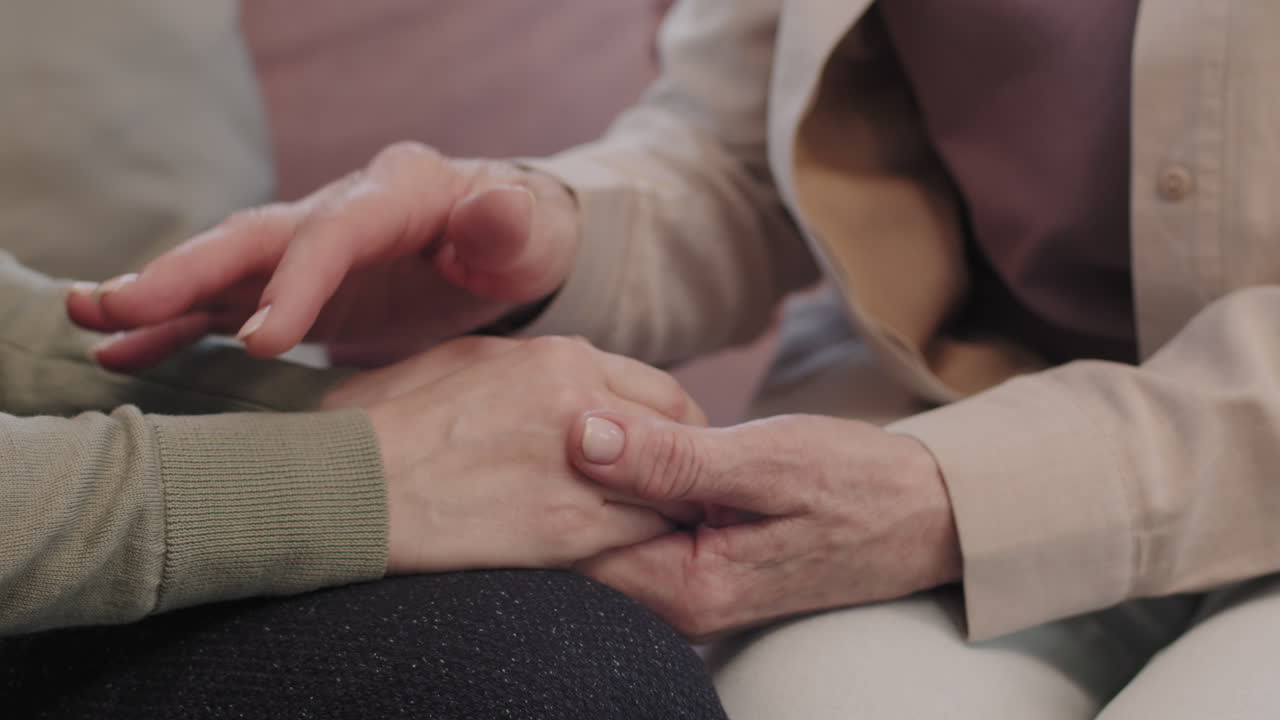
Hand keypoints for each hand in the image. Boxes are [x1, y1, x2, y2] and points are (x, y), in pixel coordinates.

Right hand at [66, 142, 579, 370]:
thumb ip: (507, 225)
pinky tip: (121, 351)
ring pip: (224, 267)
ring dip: (160, 294)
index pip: (335, 233)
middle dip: (187, 271)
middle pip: (255, 238)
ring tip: (90, 321)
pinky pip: (228, 303)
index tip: (265, 343)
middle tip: (118, 306)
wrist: (507, 249)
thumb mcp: (530, 235)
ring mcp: (310, 248)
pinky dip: (178, 326)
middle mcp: (339, 211)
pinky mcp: (296, 286)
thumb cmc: (522, 243)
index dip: (297, 283)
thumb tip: (498, 207)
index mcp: (396, 194)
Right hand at [323, 335, 706, 572]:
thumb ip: (529, 365)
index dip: (669, 429)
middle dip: (682, 465)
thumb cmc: (384, 424)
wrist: (348, 486)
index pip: (659, 391)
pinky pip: (642, 535)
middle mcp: (583, 401)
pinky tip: (617, 552)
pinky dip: (639, 545)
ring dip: (663, 508)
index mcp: (559, 357)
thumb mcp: (460, 361)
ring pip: (669, 489)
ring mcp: (584, 465)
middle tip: (672, 493)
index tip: (662, 454)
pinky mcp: (571, 526)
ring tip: (646, 527)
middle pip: (681, 433)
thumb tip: (565, 376)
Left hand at [567, 412, 961, 639]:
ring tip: (595, 413)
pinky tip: (636, 437)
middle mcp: (677, 602)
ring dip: (599, 473)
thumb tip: (582, 439)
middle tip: (560, 404)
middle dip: (564, 476)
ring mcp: (687, 585)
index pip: (571, 546)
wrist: (925, 514)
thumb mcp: (768, 461)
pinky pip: (639, 523)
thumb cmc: (857, 486)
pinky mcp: (699, 562)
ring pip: (607, 529)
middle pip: (580, 542)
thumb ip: (673, 459)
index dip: (548, 479)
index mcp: (685, 588)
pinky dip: (631, 480)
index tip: (545, 417)